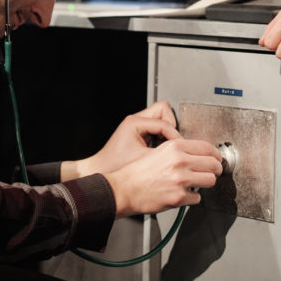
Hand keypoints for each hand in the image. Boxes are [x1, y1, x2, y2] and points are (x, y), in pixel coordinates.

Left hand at [62, 101, 180, 179]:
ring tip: (167, 146)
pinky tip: (160, 149)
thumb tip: (179, 150)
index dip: (174, 134)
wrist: (101, 169)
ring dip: (167, 131)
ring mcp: (137, 124)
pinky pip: (157, 127)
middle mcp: (136, 120)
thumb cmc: (115, 165)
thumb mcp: (143, 160)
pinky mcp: (139, 131)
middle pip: (163, 110)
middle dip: (171, 126)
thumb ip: (163, 153)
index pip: (164, 121)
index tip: (178, 146)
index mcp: (135, 122)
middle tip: (173, 142)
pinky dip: (162, 136)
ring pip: (161, 117)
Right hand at [104, 138, 221, 216]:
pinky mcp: (179, 197)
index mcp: (175, 147)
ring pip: (210, 181)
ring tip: (196, 183)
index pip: (208, 148)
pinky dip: (192, 197)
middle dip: (216, 169)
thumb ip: (180, 150)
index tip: (217, 158)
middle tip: (213, 172)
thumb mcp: (160, 151)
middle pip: (214, 164)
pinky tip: (181, 194)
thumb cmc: (140, 171)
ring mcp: (181, 180)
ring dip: (205, 183)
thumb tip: (200, 154)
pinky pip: (197, 198)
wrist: (125, 189)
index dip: (216, 154)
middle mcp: (180, 161)